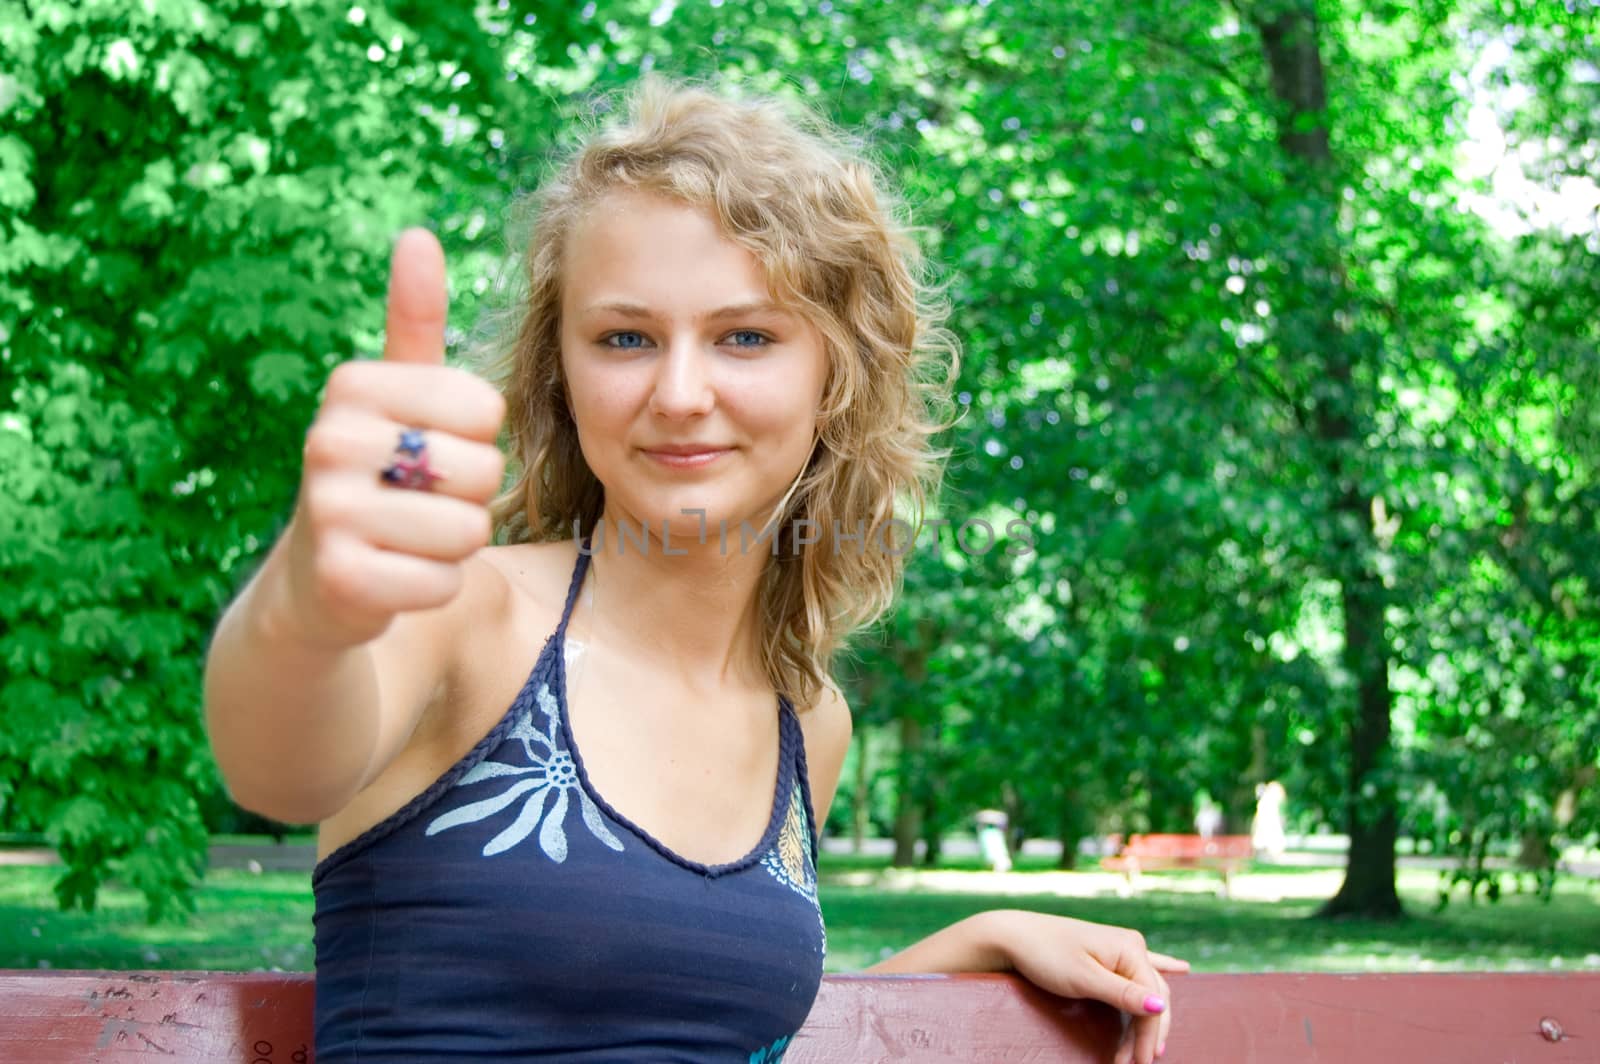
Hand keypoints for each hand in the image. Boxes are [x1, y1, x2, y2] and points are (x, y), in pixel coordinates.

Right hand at [280, 228, 506, 647]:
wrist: (314, 582)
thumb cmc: (376, 476)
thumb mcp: (392, 397)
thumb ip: (413, 321)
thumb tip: (419, 234)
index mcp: (353, 386)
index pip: (487, 407)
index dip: (475, 439)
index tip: (426, 449)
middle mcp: (329, 440)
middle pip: (483, 470)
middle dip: (469, 498)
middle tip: (416, 502)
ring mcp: (329, 512)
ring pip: (468, 531)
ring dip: (453, 546)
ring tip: (405, 539)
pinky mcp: (342, 580)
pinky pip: (444, 581)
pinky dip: (433, 586)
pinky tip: (393, 577)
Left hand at [983, 909, 1188, 1063]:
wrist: (1013, 935)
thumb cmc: (1045, 955)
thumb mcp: (1084, 978)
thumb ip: (1123, 994)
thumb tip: (1161, 1006)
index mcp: (1130, 948)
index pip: (1154, 999)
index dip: (1151, 1033)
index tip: (1142, 1062)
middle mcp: (1131, 945)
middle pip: (1152, 996)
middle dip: (1146, 1033)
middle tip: (1136, 1063)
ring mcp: (1119, 947)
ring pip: (1143, 991)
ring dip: (1141, 1023)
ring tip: (1134, 1053)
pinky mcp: (1106, 951)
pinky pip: (1140, 969)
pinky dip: (1162, 971)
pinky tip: (1182, 969)